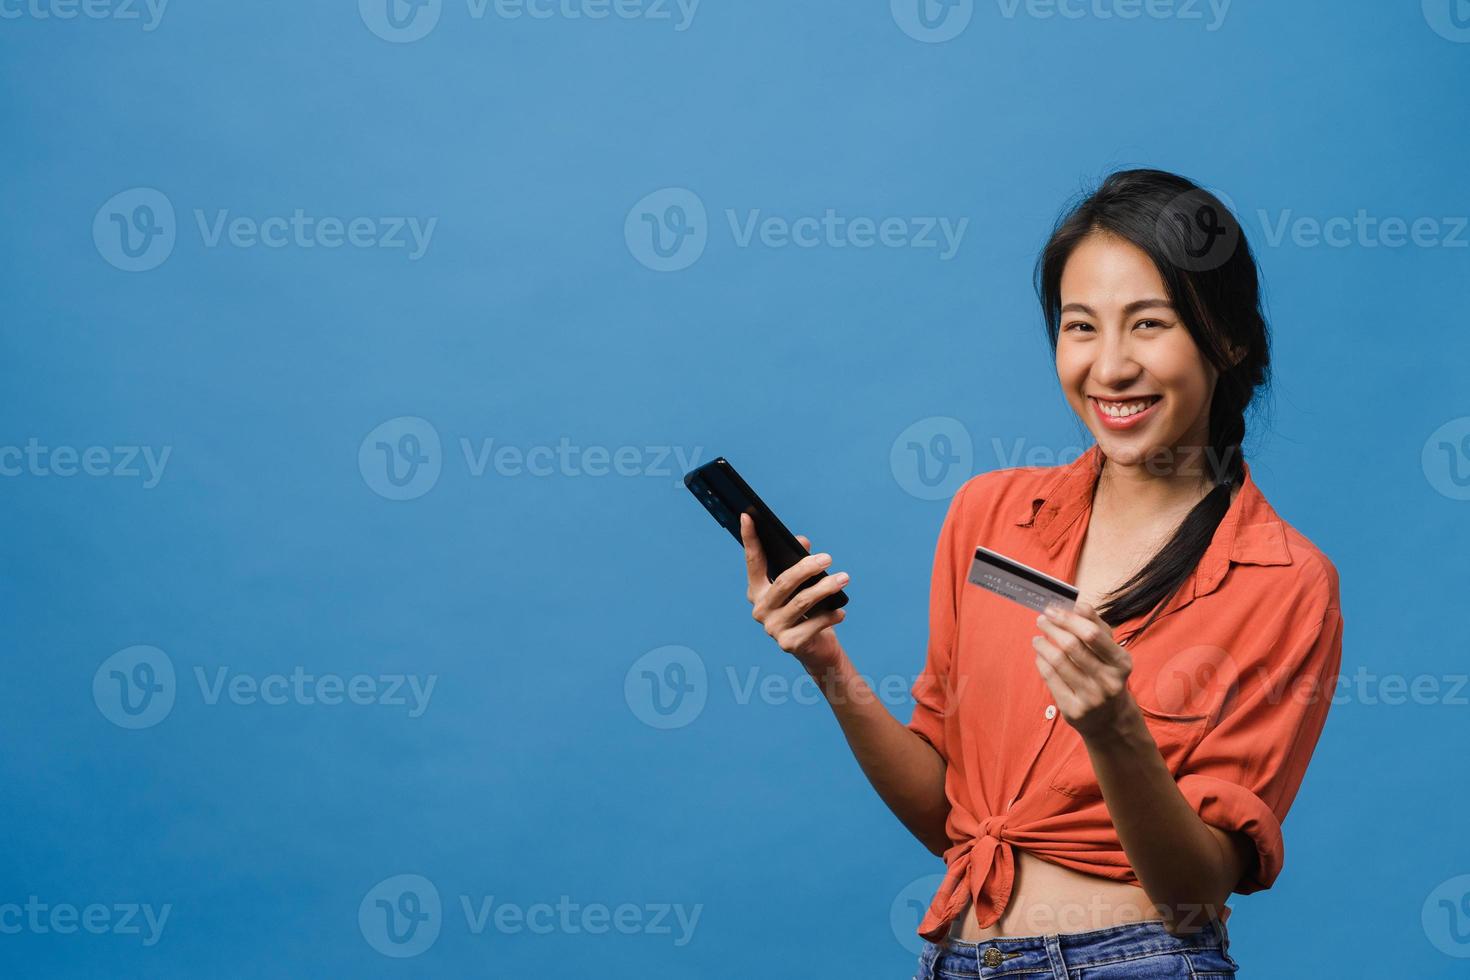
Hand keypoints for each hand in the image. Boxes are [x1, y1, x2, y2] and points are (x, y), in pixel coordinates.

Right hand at [740, 512, 847, 670]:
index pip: (753, 561)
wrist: (816, 649)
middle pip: (784, 582)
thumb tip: (803, 542)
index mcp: (757, 590)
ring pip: (802, 601)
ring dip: (827, 588)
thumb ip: (799, 561)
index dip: (749, 538)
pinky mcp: (789, 644)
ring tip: (844, 578)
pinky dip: (830, 615)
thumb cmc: (808, 610)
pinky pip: (814, 624)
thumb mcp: (804, 584)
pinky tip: (840, 611)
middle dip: (808, 567)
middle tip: (828, 558)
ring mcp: (772, 628)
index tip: (747, 515)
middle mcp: (760, 609)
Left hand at [1031, 600, 1137, 739]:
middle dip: (1052, 628)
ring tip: (1038, 638)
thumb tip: (1079, 604)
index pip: (1092, 635)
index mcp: (1121, 662)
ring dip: (1043, 644)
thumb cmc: (1107, 676)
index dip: (1069, 619)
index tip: (1053, 609)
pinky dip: (1041, 662)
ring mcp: (1090, 698)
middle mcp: (1108, 681)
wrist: (1111, 720)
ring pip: (1057, 662)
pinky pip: (1050, 678)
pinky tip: (1040, 656)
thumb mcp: (1111, 652)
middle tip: (1042, 619)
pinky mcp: (1073, 709)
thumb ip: (1097, 627)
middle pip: (1072, 646)